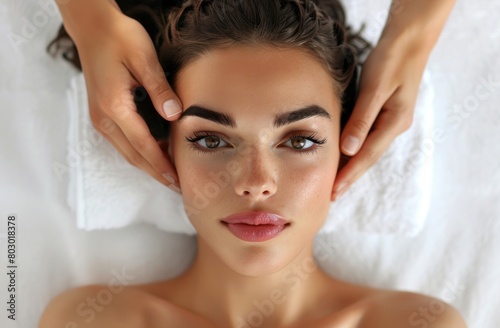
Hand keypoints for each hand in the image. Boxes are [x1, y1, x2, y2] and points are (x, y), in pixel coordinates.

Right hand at [61, 1, 181, 190]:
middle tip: (178, 186)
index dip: (162, 165)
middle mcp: (103, 117)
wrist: (93, 28)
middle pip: (134, 156)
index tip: (178, 180)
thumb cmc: (119, 38)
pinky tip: (155, 155)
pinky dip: (140, 153)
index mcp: (114, 106)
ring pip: (127, 152)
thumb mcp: (144, 58)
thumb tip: (175, 115)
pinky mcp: (102, 114)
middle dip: (156, 173)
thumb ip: (160, 89)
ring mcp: (100, 118)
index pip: (143, 145)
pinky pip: (123, 142)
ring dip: (148, 166)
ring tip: (170, 176)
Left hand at [331, 34, 428, 199]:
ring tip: (336, 182)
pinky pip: (368, 138)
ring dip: (352, 166)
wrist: (409, 42)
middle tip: (332, 195)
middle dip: (350, 176)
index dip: (349, 174)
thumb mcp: (375, 89)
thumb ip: (362, 119)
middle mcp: (394, 126)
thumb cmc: (390, 61)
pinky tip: (346, 156)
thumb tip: (348, 149)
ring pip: (368, 150)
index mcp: (394, 122)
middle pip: (368, 157)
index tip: (334, 191)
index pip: (366, 155)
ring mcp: (392, 121)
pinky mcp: (386, 114)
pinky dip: (355, 150)